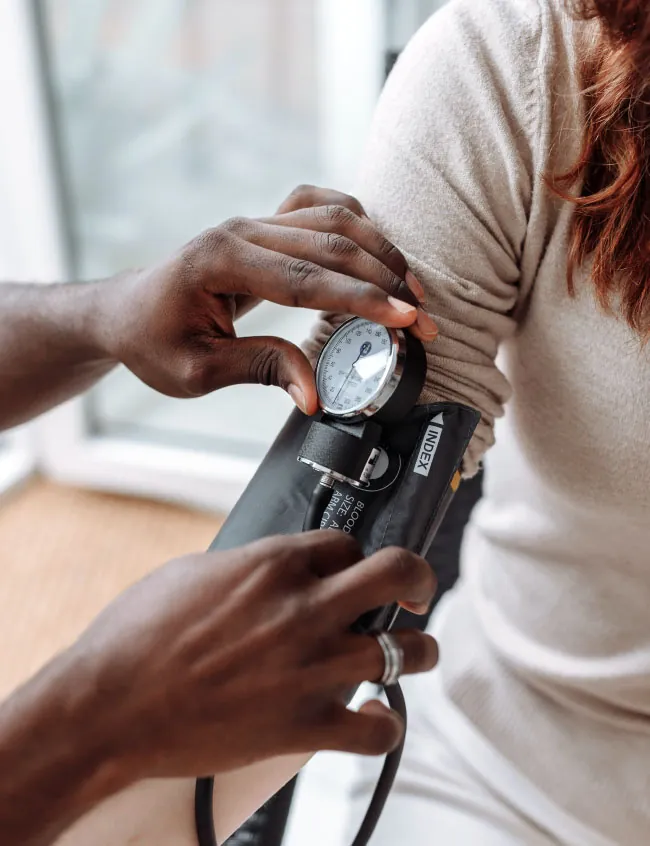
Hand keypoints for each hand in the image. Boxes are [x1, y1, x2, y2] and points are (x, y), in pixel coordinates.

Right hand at [68, 531, 437, 780]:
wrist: (110, 705)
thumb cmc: (137, 635)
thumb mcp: (193, 572)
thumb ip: (247, 565)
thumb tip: (270, 569)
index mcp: (274, 563)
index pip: (346, 543)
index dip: (354, 556)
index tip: (352, 569)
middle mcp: (305, 608)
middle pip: (397, 574)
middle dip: (417, 577)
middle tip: (417, 589)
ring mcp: (311, 667)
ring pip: (406, 651)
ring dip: (418, 650)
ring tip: (415, 652)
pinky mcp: (304, 726)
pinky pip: (376, 729)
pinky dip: (383, 724)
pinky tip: (375, 716)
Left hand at [97, 185, 436, 413]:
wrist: (127, 311)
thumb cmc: (154, 343)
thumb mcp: (197, 372)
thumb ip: (260, 370)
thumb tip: (316, 395)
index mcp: (220, 261)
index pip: (306, 278)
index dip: (362, 300)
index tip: (407, 320)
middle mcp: (241, 229)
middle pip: (331, 243)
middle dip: (387, 282)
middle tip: (425, 321)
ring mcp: (253, 221)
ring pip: (335, 219)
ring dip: (381, 252)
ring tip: (415, 291)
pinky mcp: (264, 225)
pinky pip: (321, 208)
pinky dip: (358, 224)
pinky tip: (379, 249)